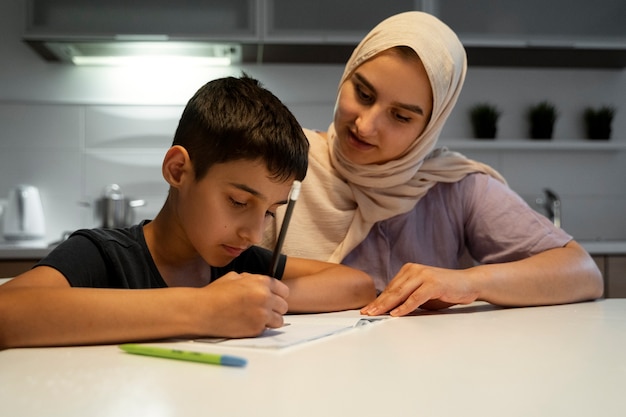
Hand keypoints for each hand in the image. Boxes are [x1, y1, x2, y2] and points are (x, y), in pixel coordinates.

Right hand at [198, 272, 288, 337]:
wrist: (202, 311)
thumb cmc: (215, 294)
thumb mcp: (234, 277)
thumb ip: (252, 279)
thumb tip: (260, 284)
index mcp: (261, 282)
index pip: (284, 290)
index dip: (277, 295)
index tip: (273, 299)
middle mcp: (265, 297)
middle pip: (283, 306)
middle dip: (275, 308)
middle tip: (263, 310)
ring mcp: (262, 314)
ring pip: (279, 320)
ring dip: (270, 320)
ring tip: (256, 318)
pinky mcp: (256, 329)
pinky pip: (266, 330)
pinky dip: (259, 328)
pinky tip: (247, 323)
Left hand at [360, 263, 478, 315]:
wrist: (469, 283)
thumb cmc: (445, 290)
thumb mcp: (423, 294)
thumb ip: (408, 298)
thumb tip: (390, 310)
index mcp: (409, 270)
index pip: (390, 287)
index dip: (378, 300)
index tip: (367, 309)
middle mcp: (414, 269)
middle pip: (392, 290)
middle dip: (378, 303)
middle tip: (366, 313)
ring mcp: (423, 275)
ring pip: (400, 293)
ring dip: (387, 305)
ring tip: (376, 314)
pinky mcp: (433, 283)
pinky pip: (415, 297)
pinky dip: (404, 307)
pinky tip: (396, 314)